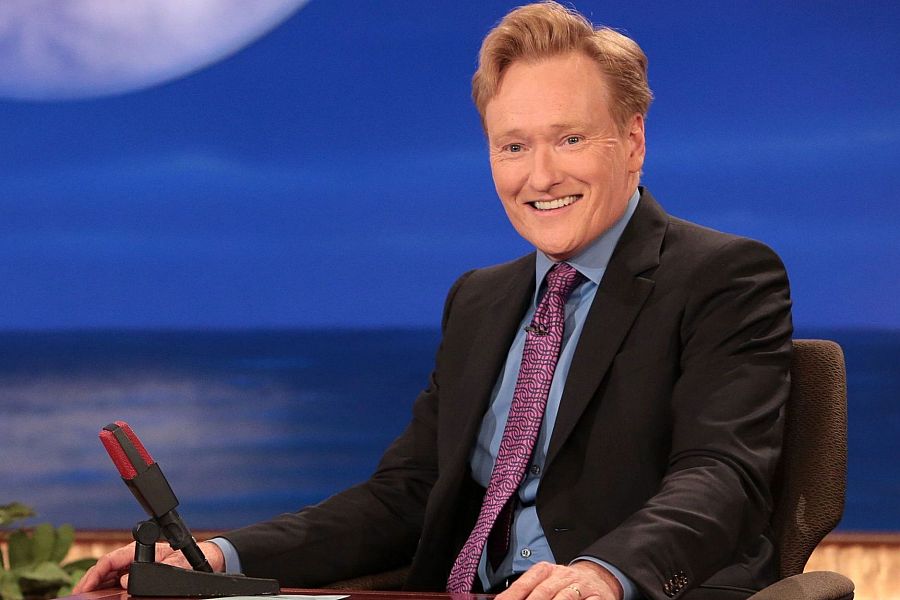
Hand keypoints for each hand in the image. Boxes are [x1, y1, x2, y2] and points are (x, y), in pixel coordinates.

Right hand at [72, 541, 224, 592]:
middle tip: (80, 595)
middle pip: (105, 569)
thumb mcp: (176, 563)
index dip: (94, 573)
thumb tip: (126, 579)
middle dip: (90, 581)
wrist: (203, 561)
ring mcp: (134, 566)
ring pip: (109, 576)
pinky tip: (102, 597)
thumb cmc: (189, 558)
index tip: (85, 586)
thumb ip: (155, 570)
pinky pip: (118, 582)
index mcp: (139, 550)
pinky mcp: (138, 574)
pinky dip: (107, 590)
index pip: (110, 560)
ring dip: (97, 586)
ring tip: (87, 597)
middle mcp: (134, 557)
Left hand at [497, 561, 622, 599]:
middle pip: (543, 592)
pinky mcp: (596, 597)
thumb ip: (526, 590)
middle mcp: (562, 576)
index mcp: (545, 570)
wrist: (596, 578)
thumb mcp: (544, 581)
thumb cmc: (564, 584)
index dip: (511, 596)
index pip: (524, 584)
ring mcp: (580, 586)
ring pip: (564, 598)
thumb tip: (502, 599)